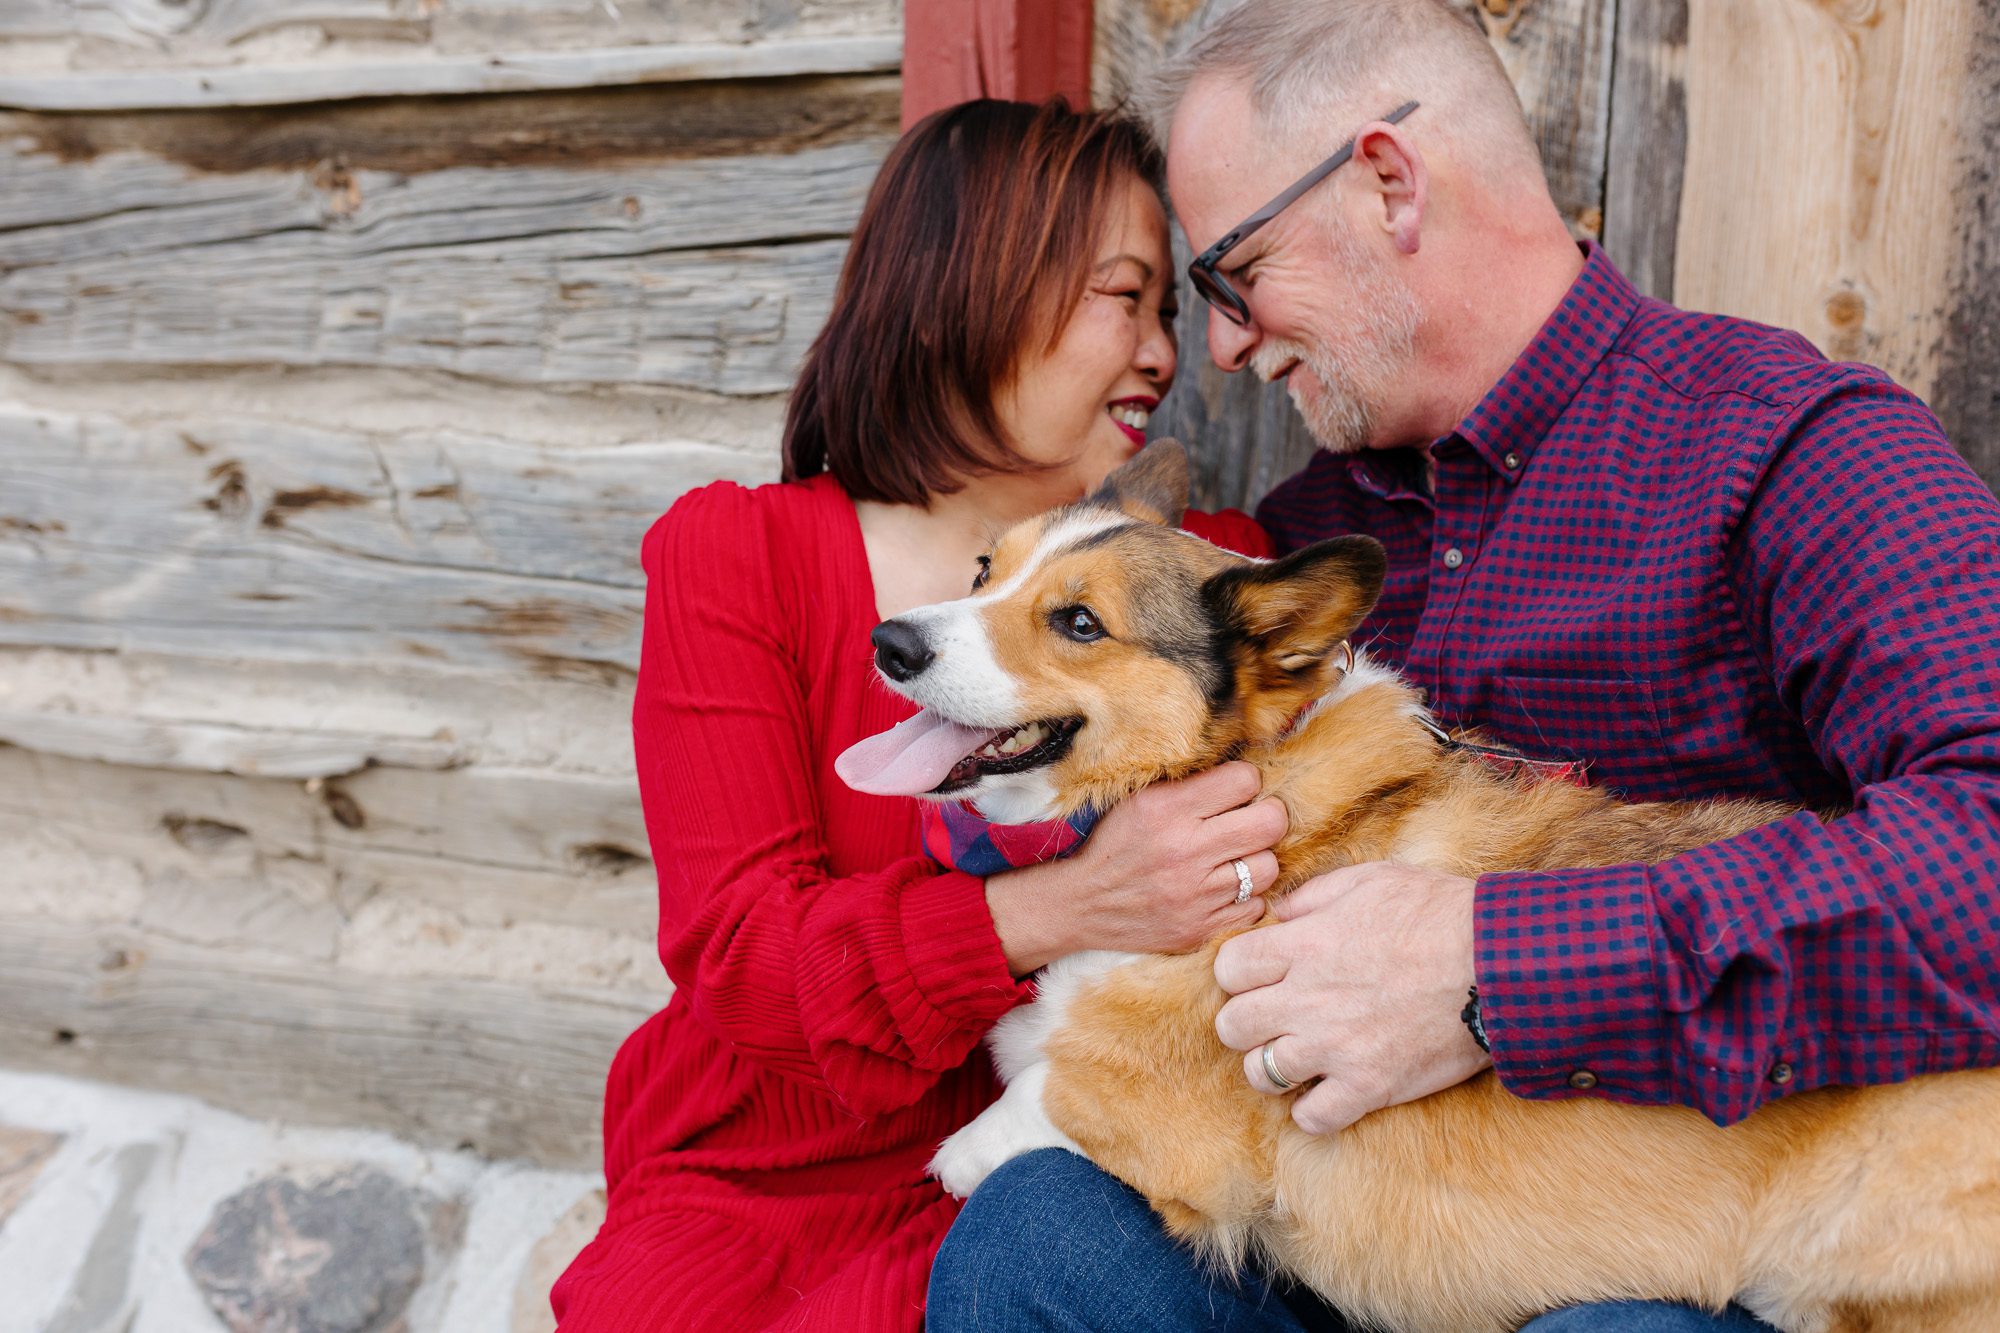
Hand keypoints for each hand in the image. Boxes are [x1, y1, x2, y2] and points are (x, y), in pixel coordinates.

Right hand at [986, 761, 1286, 973]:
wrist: (1082, 904)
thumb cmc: (1115, 844)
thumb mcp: (1140, 800)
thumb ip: (1190, 787)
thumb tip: (1245, 773)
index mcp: (1167, 809)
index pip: (1245, 779)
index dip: (1246, 782)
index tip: (1236, 792)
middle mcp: (1185, 850)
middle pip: (1271, 822)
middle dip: (1267, 817)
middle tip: (1252, 822)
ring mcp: (1195, 895)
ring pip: (1269, 867)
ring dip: (1256, 860)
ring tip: (1235, 858)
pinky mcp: (1200, 928)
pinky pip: (1256, 907)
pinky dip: (1245, 898)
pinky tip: (1223, 889)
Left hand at [1212, 861, 1489, 1133]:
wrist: (1498, 963)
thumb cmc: (1439, 913)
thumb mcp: (1370, 879)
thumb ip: (1313, 897)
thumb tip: (1278, 914)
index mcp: (1303, 945)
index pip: (1228, 969)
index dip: (1240, 974)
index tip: (1263, 977)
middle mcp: (1307, 999)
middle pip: (1232, 1026)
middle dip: (1247, 1023)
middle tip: (1275, 1020)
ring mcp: (1335, 1047)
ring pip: (1260, 1075)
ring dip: (1273, 1068)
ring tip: (1298, 1059)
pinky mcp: (1369, 1086)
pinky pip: (1312, 1118)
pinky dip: (1314, 1112)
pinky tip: (1330, 1093)